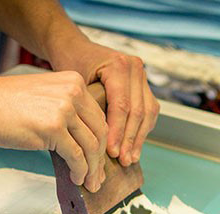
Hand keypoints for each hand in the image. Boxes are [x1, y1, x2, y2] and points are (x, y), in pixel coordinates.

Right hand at [0, 71, 107, 191]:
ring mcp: (65, 110)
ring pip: (91, 146)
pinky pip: (76, 156)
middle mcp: (74, 93)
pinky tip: (76, 178)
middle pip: (100, 132)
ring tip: (90, 183)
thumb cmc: (3, 102)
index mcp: (74, 82)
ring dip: (92, 169)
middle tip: (98, 176)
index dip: (102, 141)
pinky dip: (79, 171)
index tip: (99, 158)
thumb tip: (78, 139)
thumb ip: (64, 110)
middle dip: (100, 158)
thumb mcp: (44, 95)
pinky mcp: (54, 129)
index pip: (98, 116)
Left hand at [51, 42, 158, 165]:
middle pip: (138, 111)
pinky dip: (142, 129)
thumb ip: (89, 108)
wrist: (75, 48)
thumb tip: (95, 143)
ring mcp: (142, 75)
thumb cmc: (70, 65)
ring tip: (130, 158)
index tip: (112, 153)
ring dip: (139, 138)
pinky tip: (133, 146)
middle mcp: (135, 68)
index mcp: (118, 66)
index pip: (122, 106)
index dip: (118, 132)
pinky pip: (149, 110)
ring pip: (148, 112)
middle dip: (130, 139)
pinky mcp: (143, 84)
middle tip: (123, 160)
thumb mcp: (75, 84)